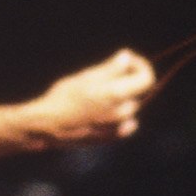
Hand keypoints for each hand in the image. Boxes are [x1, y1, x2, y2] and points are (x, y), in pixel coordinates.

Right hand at [23, 49, 154, 145]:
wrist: (47, 126)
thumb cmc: (63, 98)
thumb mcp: (85, 77)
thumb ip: (110, 68)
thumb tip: (127, 57)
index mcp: (116, 93)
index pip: (147, 78)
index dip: (140, 65)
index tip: (127, 61)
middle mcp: (122, 112)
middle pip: (137, 91)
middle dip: (127, 80)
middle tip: (104, 75)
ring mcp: (118, 128)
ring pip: (129, 107)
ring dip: (120, 97)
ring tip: (96, 94)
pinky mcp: (111, 138)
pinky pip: (125, 124)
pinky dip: (119, 115)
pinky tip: (101, 111)